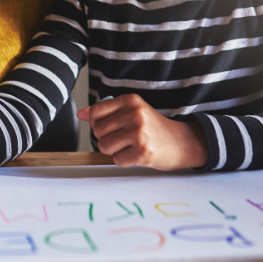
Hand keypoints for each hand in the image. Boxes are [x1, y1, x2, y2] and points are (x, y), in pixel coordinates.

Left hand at [77, 94, 208, 170]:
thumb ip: (106, 111)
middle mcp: (135, 114)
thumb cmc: (152, 127)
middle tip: (122, 139)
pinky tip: (136, 154)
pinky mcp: (142, 152)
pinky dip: (124, 160)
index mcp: (130, 100)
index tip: (108, 127)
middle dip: (106, 138)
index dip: (96, 123)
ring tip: (129, 146)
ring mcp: (139, 133)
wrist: (181, 142)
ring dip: (114, 151)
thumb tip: (81, 114)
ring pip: (104, 146)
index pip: (96, 111)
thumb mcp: (131, 112)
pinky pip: (117, 160)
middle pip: (97, 130)